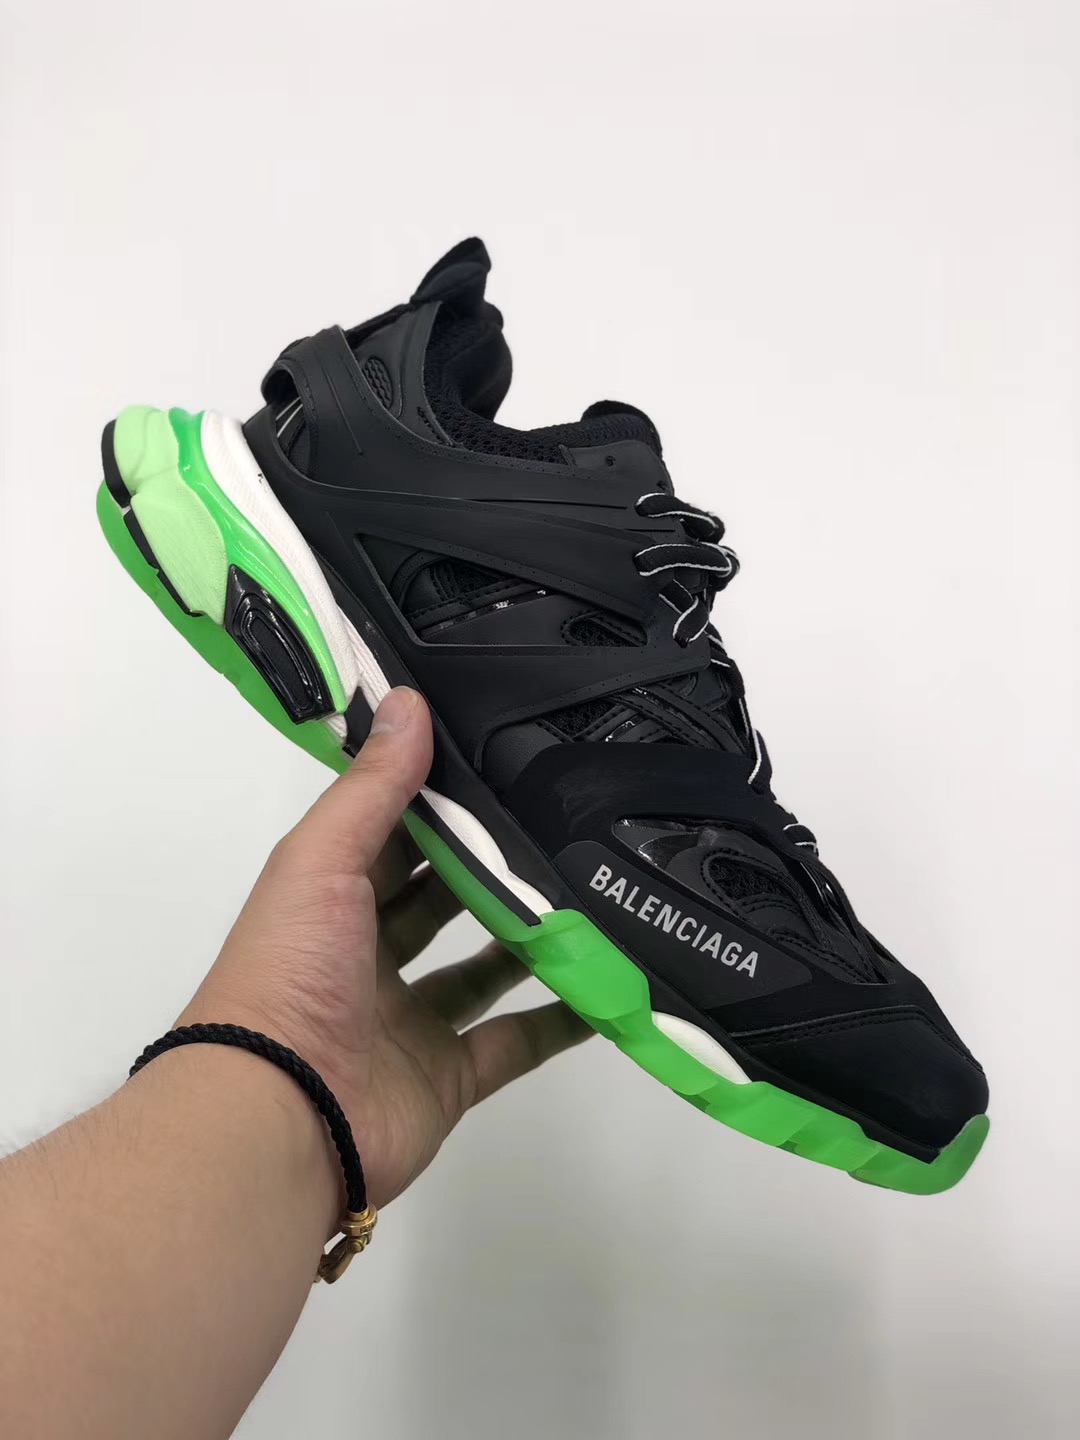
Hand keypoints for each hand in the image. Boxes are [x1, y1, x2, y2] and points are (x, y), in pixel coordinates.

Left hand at [179, 687, 589, 1211]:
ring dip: (530, 937)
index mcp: (329, 902)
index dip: (435, 799)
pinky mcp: (447, 1078)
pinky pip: (513, 1044)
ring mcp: (409, 1021)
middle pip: (440, 900)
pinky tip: (611, 985)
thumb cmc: (290, 973)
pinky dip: (560, 1020)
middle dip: (492, 866)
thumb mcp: (323, 861)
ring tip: (596, 888)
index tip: (499, 756)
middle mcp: (367, 958)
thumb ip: (372, 788)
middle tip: (565, 818)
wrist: (281, 1118)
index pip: (390, 836)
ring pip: (481, 968)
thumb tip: (409, 698)